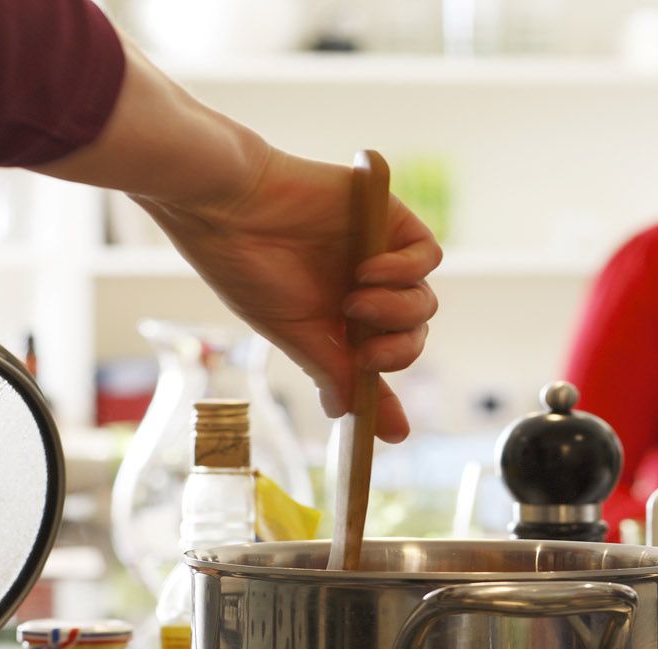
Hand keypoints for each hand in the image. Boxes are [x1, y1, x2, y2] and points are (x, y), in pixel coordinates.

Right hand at [136, 148, 441, 434]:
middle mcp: (364, 290)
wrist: (228, 207)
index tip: (396, 431)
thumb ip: (332, 371)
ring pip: (425, 301)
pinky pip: (428, 254)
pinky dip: (406, 271)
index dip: (390, 397)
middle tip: (362, 350)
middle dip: (395, 352)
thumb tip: (350, 418)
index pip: (382, 362)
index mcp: (339, 321)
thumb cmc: (247, 267)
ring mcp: (379, 256)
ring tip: (354, 302)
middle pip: (412, 335)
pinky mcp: (388, 219)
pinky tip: (369, 271)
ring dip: (396, 312)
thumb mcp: (293, 332)